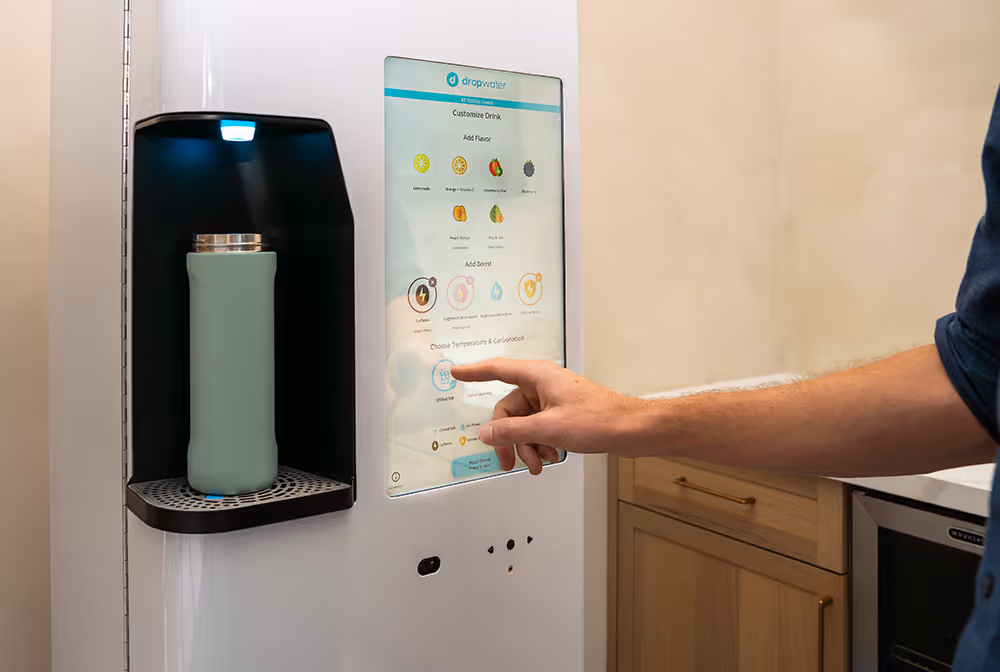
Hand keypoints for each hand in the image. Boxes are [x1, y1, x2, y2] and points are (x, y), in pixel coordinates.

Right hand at [449, 358, 639, 474]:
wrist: (631, 430)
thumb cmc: (599, 419)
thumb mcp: (548, 429)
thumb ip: (512, 431)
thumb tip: (486, 433)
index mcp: (538, 376)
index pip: (496, 370)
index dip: (474, 371)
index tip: (455, 372)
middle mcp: (543, 384)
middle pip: (508, 409)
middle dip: (509, 437)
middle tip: (509, 460)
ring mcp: (553, 399)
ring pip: (523, 423)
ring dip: (526, 445)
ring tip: (538, 463)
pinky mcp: (562, 413)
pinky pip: (538, 428)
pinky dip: (540, 444)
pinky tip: (550, 457)